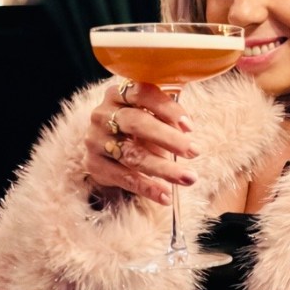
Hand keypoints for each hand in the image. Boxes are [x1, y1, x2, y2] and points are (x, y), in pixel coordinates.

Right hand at [82, 81, 199, 205]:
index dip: (168, 108)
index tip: (190, 126)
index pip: (142, 93)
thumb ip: (166, 114)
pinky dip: (147, 188)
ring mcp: (95, 140)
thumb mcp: (150, 112)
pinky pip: (124, 178)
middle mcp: (102, 114)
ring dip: (164, 168)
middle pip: (136, 124)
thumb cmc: (137, 124)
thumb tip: (186, 129)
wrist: (105, 146)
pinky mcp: (94, 164)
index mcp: (118, 94)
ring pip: (132, 154)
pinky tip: (165, 195)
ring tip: (189, 178)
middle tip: (195, 152)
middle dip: (169, 139)